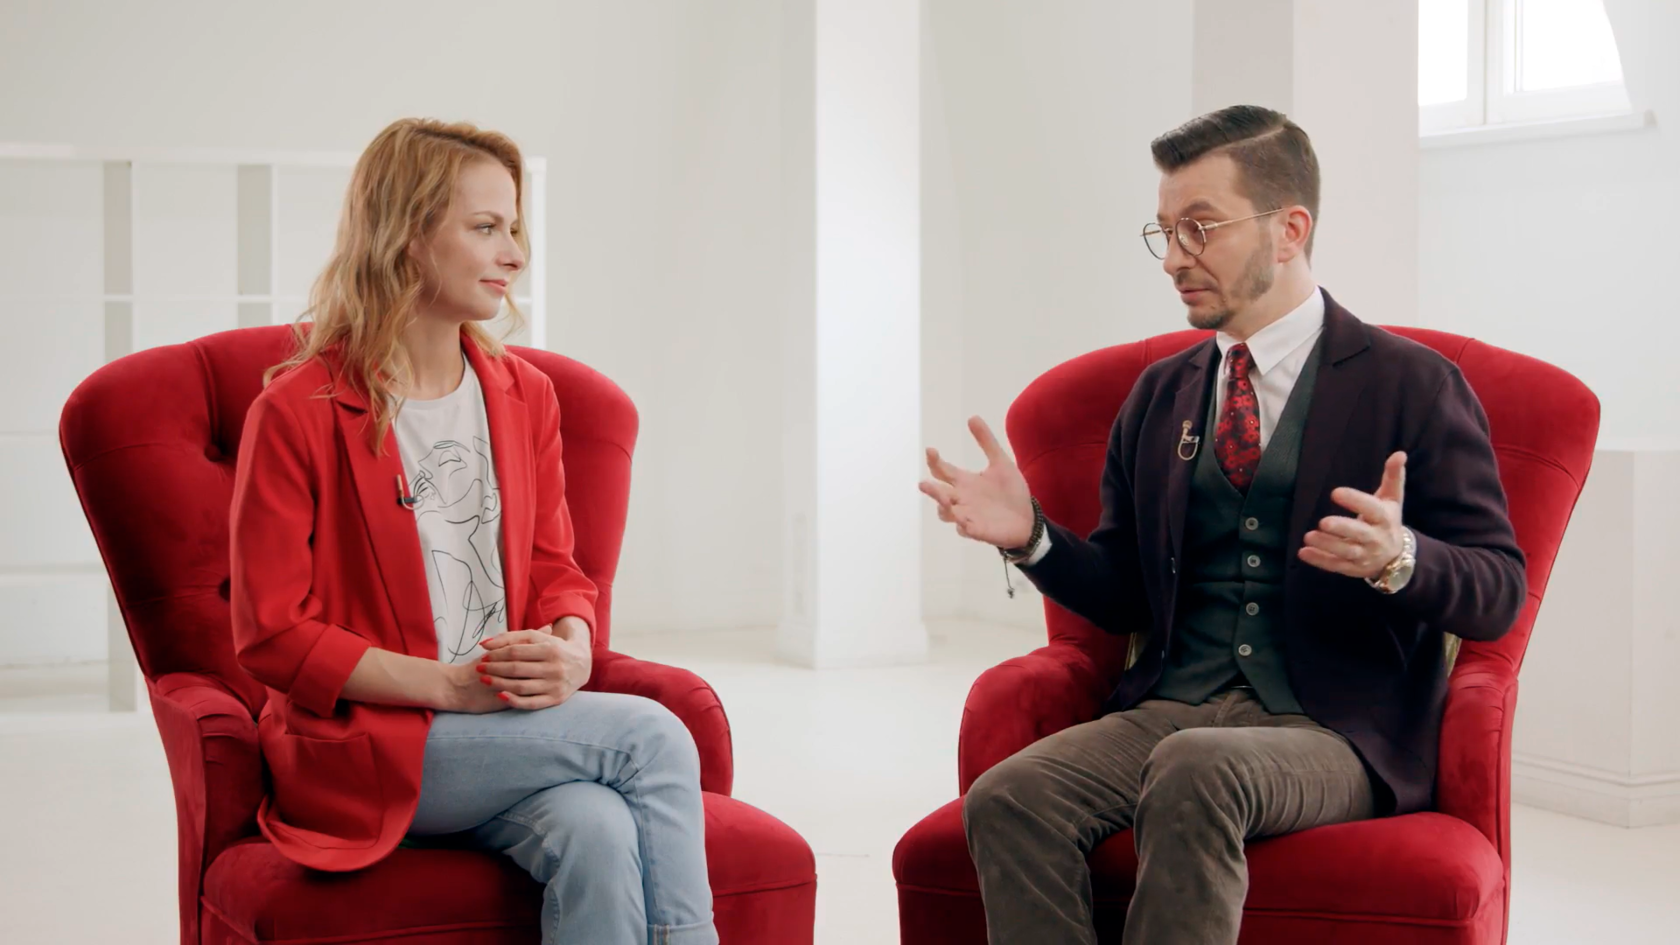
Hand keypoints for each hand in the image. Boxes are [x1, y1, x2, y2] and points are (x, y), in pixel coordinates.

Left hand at [473, 627, 592, 709]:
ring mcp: (556, 685)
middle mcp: (555, 667)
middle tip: (479, 668)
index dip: (497, 654)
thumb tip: (484, 644)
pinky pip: (531, 703)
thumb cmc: (553, 648)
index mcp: (550, 649)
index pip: (516, 652)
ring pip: (521, 686)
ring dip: (499, 684)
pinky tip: (500, 695)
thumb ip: (510, 638)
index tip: (483, 656)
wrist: (581, 664)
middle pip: (516, 669)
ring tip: (484, 680)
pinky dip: (514, 700)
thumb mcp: (537, 638)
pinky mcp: (556, 699)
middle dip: (494, 668)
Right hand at [919, 416, 1036, 548]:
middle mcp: (961, 498)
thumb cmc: (1011, 492)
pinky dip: (962, 525)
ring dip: (943, 507)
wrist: (1027, 518)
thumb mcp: (1001, 462)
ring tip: (945, 499)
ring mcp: (967, 515)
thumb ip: (986, 441)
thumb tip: (972, 417)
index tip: (931, 450)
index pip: (942, 470)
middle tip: (924, 484)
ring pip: (945, 513)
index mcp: (964, 482)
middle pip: (938, 493)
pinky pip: (964, 529)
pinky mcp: (976, 530)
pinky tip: (963, 520)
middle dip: (931, 489)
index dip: (934, 461)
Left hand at [1299, 451, 1406, 579]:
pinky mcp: (1353, 568)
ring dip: (1327, 545)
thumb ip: (1393, 476)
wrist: (1396, 557)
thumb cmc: (1387, 520)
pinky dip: (1320, 560)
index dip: (1356, 501)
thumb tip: (1399, 453)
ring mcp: (1365, 556)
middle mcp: (1376, 539)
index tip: (1336, 492)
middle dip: (1342, 529)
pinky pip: (1336, 565)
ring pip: (1346, 552)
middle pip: (1360, 534)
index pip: (1373, 509)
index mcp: (1385, 518)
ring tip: (1308, 536)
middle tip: (1323, 522)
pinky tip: (1303, 552)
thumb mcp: (1392, 499)